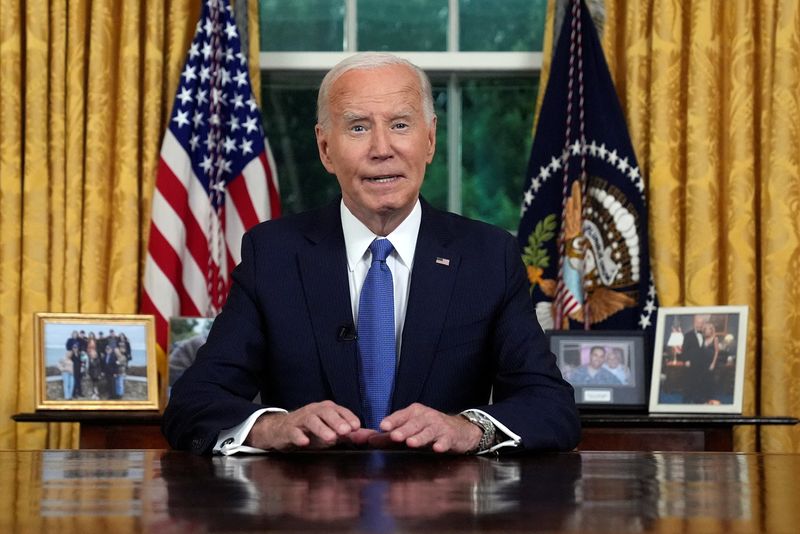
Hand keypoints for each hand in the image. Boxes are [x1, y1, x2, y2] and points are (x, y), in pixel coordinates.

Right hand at [245, 400, 360, 450]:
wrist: (281, 430)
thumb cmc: (311, 431)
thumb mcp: (332, 431)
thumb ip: (350, 434)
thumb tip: (371, 436)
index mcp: (326, 409)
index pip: (340, 410)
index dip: (348, 417)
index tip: (356, 427)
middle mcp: (314, 411)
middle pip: (326, 413)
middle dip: (337, 421)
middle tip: (347, 432)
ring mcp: (300, 419)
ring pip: (311, 420)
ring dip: (321, 428)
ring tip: (331, 438)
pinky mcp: (288, 430)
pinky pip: (293, 431)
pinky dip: (299, 436)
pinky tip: (305, 442)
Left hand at [370, 403, 482, 453]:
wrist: (459, 430)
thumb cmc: (428, 429)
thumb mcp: (409, 431)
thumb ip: (387, 437)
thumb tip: (366, 440)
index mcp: (414, 412)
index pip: (401, 416)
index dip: (392, 421)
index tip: (382, 427)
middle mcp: (426, 416)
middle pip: (413, 424)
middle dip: (404, 430)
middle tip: (394, 436)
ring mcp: (439, 426)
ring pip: (428, 431)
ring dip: (420, 437)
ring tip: (411, 443)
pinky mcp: (450, 436)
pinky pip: (446, 440)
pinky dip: (442, 444)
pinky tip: (438, 448)